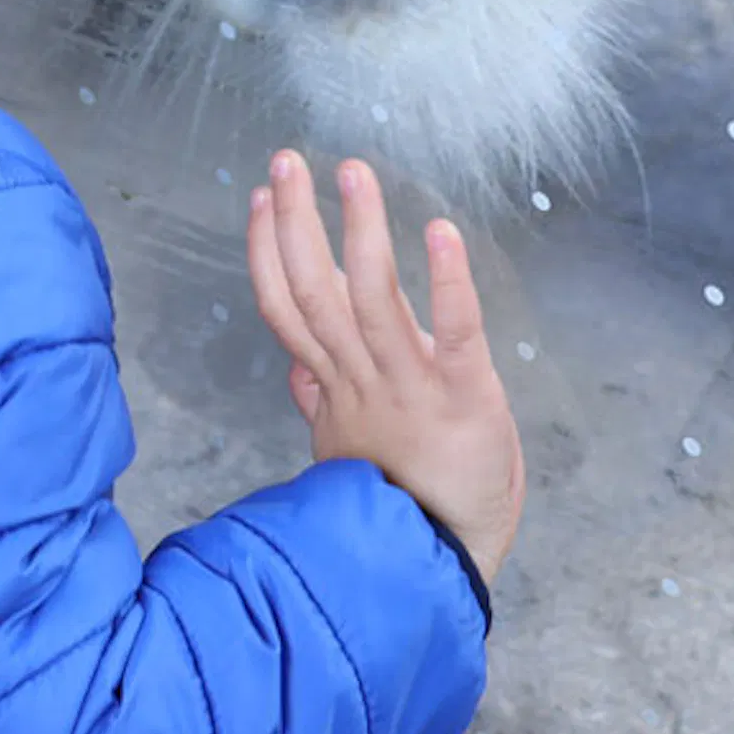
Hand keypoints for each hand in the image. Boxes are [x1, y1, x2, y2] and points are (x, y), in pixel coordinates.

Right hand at [245, 151, 526, 586]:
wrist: (445, 573)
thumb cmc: (407, 509)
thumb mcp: (353, 455)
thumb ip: (325, 408)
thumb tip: (298, 371)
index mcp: (338, 390)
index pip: (288, 308)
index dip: (270, 249)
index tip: (265, 197)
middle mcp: (364, 382)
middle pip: (316, 292)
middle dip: (298, 223)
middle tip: (288, 160)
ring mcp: (411, 388)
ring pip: (372, 299)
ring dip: (360, 230)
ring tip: (352, 172)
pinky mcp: (468, 397)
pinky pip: (456, 332)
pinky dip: (449, 282)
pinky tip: (440, 232)